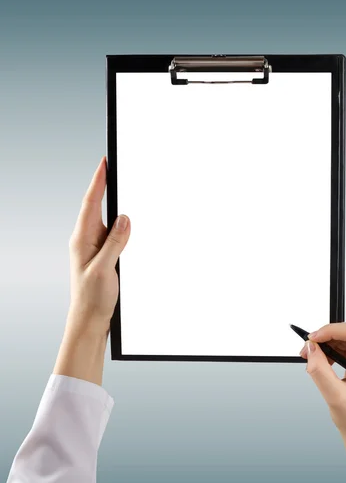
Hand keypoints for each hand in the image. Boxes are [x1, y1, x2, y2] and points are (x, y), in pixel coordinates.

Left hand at [67, 157, 130, 334]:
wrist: (90, 319)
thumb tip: (124, 218)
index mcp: (82, 239)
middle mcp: (86, 240)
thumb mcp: (104, 268)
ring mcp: (94, 247)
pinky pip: (112, 234)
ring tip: (121, 187)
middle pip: (97, 206)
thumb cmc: (92, 297)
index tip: (105, 162)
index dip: (98, 181)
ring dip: (113, 204)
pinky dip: (120, 224)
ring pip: (106, 220)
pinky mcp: (103, 256)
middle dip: (105, 186)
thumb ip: (114, 242)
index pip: (90, 203)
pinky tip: (128, 222)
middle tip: (113, 167)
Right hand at [300, 322, 345, 437]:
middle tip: (307, 351)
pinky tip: (323, 362)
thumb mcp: (334, 396)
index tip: (312, 339)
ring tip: (312, 359)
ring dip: (325, 345)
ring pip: (344, 337)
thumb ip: (320, 371)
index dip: (331, 331)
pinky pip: (345, 344)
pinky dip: (330, 350)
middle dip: (324, 339)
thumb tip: (311, 348)